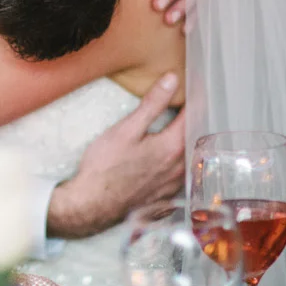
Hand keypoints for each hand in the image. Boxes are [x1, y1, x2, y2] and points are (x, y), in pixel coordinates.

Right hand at [47, 74, 185, 238]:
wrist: (91, 206)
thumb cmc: (105, 166)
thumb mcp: (126, 129)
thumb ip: (152, 104)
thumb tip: (172, 79)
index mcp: (172, 147)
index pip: (193, 116)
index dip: (194, 99)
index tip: (194, 86)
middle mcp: (179, 168)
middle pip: (194, 137)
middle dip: (193, 120)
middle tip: (188, 105)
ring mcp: (173, 186)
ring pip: (189, 158)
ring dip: (187, 142)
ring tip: (180, 129)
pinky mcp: (165, 198)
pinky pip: (181, 177)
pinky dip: (180, 163)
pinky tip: (169, 160)